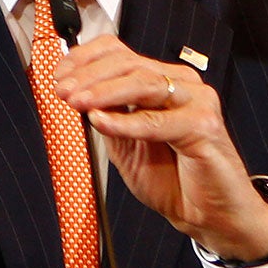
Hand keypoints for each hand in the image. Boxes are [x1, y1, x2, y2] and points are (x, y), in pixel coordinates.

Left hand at [51, 35, 267, 261]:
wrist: (209, 215)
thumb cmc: (172, 178)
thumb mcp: (124, 144)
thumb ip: (105, 116)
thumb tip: (74, 94)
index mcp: (160, 81)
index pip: (118, 53)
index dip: (84, 59)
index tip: (58, 76)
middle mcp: (180, 84)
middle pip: (128, 63)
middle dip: (88, 76)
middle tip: (62, 91)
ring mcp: (196, 101)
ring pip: (143, 83)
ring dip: (104, 92)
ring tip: (77, 102)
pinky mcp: (205, 126)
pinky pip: (158, 120)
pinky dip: (126, 121)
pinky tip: (102, 122)